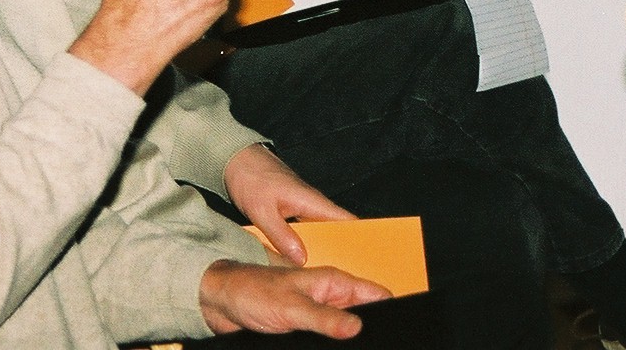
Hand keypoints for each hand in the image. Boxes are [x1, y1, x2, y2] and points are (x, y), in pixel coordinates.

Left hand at [198, 259, 389, 338]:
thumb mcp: (292, 308)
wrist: (221, 302)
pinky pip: (330, 338)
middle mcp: (329, 296)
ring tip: (358, 346)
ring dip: (352, 338)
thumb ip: (325, 318)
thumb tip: (358, 328)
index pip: (375, 293)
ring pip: (348, 330)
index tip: (404, 324)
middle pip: (365, 315)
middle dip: (373, 329)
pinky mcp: (307, 328)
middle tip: (383, 343)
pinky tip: (337, 349)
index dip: (393, 308)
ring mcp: (319, 313)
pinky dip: (336, 344)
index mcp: (332, 282)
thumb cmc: (252, 292)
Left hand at [223, 144, 354, 265]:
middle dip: (344, 250)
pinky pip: (308, 230)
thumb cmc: (250, 178)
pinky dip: (309, 243)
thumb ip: (282, 235)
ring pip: (322, 232)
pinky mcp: (294, 210)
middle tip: (348, 274)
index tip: (369, 260)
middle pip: (338, 231)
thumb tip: (302, 259)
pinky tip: (305, 259)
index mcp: (313, 201)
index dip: (362, 239)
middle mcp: (313, 204)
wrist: (236, 160)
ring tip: (327, 271)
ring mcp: (304, 207)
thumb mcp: (262, 211)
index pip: (347, 221)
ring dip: (325, 248)